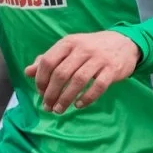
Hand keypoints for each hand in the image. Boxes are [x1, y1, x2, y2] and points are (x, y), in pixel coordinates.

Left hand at [26, 30, 141, 112]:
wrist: (124, 42)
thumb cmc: (91, 48)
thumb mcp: (69, 49)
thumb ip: (49, 59)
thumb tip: (27, 72)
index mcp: (68, 43)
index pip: (48, 61)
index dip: (41, 79)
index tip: (40, 93)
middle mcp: (82, 49)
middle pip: (61, 74)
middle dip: (51, 93)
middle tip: (47, 107)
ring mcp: (99, 59)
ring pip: (78, 81)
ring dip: (66, 98)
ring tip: (59, 110)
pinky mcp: (112, 69)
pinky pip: (98, 86)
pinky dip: (87, 98)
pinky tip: (79, 105)